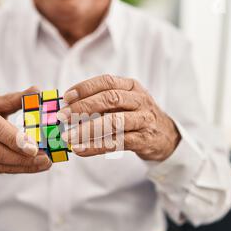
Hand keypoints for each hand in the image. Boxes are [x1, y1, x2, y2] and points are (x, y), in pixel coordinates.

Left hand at [58, 75, 180, 160]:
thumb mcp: (125, 102)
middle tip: (63, 117)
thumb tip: (68, 107)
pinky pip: (117, 143)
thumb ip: (102, 102)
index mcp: (132, 86)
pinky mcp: (143, 140)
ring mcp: (143, 120)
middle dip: (83, 107)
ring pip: (114, 121)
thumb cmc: (137, 117)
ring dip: (87, 129)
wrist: (166, 136)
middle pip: (110, 99)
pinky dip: (96, 146)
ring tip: (68, 137)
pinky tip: (80, 149)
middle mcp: (139, 100)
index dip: (85, 88)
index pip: (107, 81)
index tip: (66, 97)